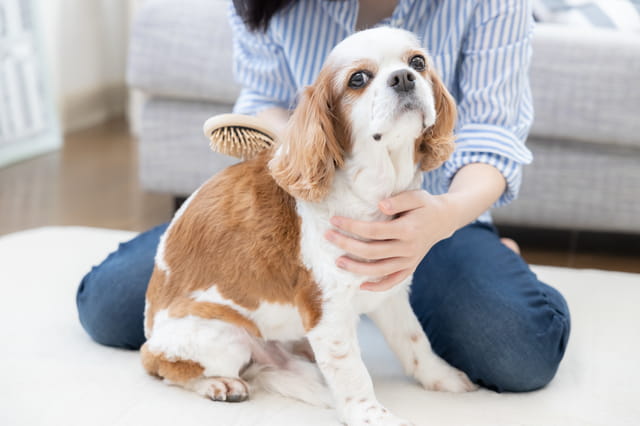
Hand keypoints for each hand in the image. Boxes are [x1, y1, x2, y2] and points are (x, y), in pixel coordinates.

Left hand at [324, 190, 459, 291]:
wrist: (445, 220)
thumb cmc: (425, 205)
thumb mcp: (416, 196)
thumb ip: (399, 200)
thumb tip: (380, 206)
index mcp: (408, 229)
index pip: (374, 231)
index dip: (352, 227)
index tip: (334, 220)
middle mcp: (408, 249)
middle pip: (372, 252)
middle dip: (347, 245)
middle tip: (328, 237)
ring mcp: (409, 261)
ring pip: (379, 270)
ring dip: (356, 269)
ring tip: (338, 262)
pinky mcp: (410, 268)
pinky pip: (393, 281)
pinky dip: (377, 287)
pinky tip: (360, 286)